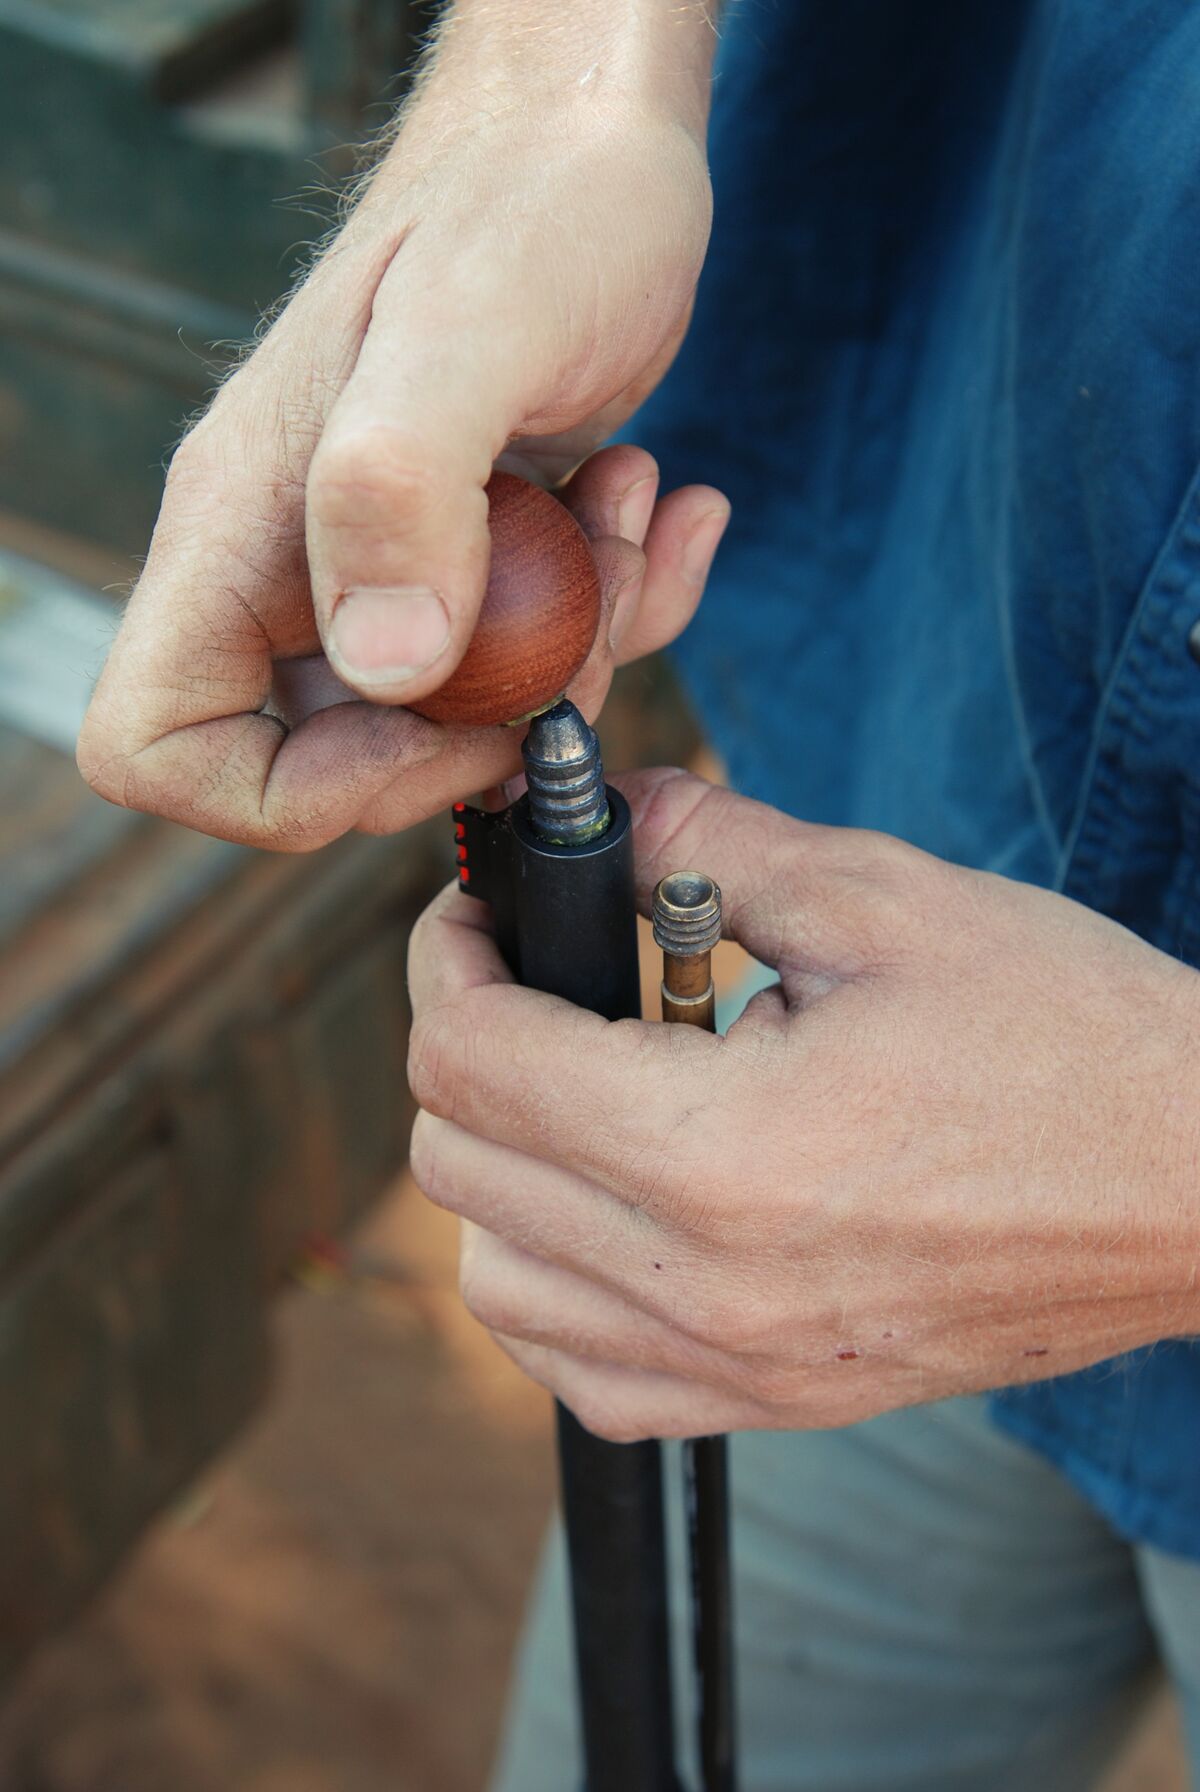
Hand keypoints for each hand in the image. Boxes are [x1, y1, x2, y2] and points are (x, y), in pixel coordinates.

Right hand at [77, 18, 723, 848]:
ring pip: (450, 715)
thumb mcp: (474, 323)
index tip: (422, 722)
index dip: (283, 792)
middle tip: (570, 621)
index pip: (158, 744)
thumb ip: (402, 486)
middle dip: (476, 729)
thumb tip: (384, 668)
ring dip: (573, 655)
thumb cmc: (531, 201)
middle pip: (326, 759)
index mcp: (241, 527)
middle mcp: (294, 565)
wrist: (593, 146)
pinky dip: (617, 609)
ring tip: (621, 515)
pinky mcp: (472, 562)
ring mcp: (382, 568)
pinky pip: (531, 655)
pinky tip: (654, 505)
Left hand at [406, 769, 1199, 1440]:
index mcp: (722, 1152)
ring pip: (497, 1281)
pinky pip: (583, 1374)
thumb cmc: (1066, 1035)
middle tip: (534, 978)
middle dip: (466, 1045)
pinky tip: (618, 1211)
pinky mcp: (775, 1404)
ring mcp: (738, 1367)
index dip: (449, 959)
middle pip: (459, 1167)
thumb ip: (706, 844)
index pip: (471, 1062)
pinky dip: (559, 1285)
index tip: (479, 915)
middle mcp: (707, 1286)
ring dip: (501, 1169)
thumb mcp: (882, 900)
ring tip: (582, 1091)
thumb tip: (595, 809)